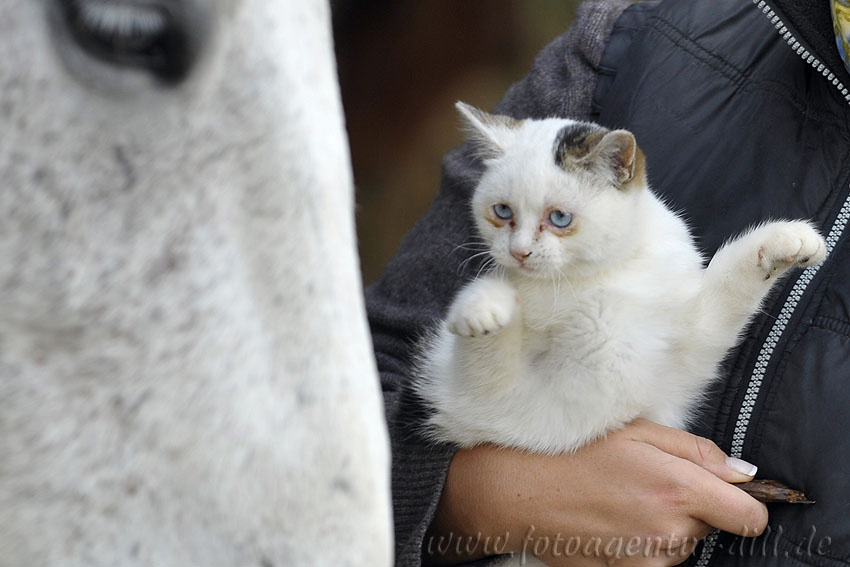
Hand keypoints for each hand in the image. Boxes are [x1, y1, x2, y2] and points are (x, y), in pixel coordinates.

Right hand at [424, 419, 766, 566]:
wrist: (519, 491)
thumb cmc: (573, 452)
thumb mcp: (637, 431)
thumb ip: (698, 450)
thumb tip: (744, 473)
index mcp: (679, 489)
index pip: (751, 517)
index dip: (745, 502)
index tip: (726, 490)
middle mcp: (670, 532)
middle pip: (713, 525)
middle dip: (694, 504)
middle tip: (650, 478)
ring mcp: (648, 558)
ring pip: (683, 543)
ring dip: (668, 523)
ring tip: (625, 497)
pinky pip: (656, 558)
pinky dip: (644, 541)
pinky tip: (614, 518)